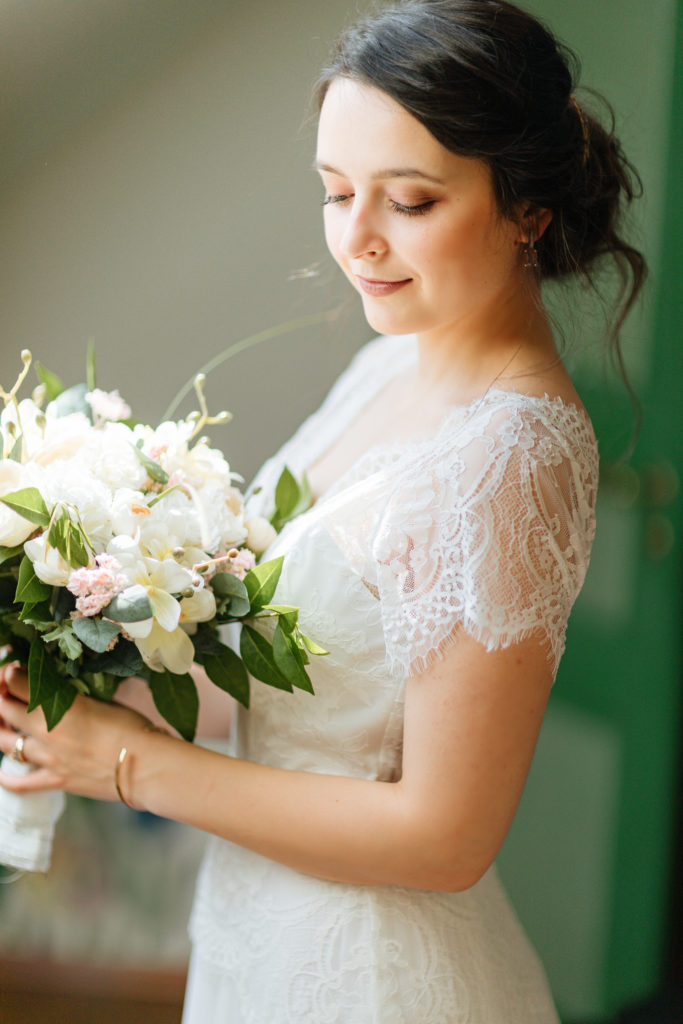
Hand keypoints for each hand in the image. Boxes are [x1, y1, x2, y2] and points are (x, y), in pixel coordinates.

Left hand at [0, 661, 151, 800]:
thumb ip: (78, 697)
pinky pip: (19, 783)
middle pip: (3, 710)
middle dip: (1, 697)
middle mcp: (46, 731)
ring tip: (6, 725)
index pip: (17, 682)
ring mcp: (47, 758)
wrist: (146, 767)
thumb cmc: (133, 728)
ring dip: (1, 730)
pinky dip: (7, 777)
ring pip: (4, 743)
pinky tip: (4, 771)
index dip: (10, 673)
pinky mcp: (54, 781)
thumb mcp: (105, 701)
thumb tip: (66, 692)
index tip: (14, 670)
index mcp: (60, 705)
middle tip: (7, 693)